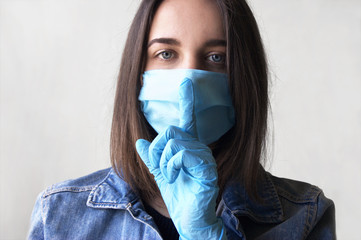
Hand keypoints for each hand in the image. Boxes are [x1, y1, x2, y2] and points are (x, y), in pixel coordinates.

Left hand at [136, 79, 225, 239]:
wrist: (190, 219)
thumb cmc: (178, 196)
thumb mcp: (159, 175)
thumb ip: (151, 158)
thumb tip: (139, 141)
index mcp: (188, 147)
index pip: (187, 120)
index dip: (187, 100)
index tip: (185, 83)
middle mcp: (198, 147)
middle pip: (170, 130)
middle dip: (158, 151)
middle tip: (163, 169)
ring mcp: (204, 155)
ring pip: (172, 141)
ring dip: (163, 162)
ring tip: (171, 176)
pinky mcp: (206, 166)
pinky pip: (180, 153)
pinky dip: (170, 166)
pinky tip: (176, 177)